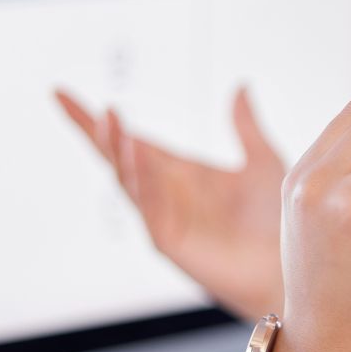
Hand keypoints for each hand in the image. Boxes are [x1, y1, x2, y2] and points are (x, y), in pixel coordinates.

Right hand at [55, 88, 285, 320]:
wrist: (289, 266)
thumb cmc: (276, 220)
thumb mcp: (262, 161)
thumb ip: (246, 126)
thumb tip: (241, 85)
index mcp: (180, 173)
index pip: (131, 140)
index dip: (99, 120)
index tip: (61, 92)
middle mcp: (165, 193)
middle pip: (117, 157)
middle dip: (95, 131)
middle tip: (69, 99)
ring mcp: (163, 217)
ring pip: (127, 179)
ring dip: (116, 149)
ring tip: (110, 118)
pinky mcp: (169, 241)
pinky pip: (148, 207)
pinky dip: (141, 179)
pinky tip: (137, 153)